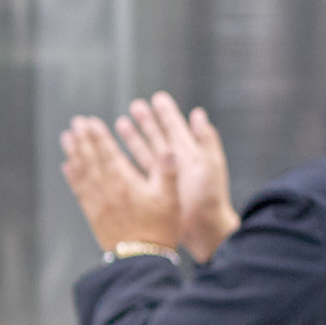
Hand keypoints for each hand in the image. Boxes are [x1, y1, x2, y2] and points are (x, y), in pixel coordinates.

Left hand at [60, 114, 178, 254]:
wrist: (141, 260)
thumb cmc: (160, 229)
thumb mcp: (171, 199)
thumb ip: (168, 172)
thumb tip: (170, 149)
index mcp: (126, 183)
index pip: (108, 154)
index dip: (99, 137)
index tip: (91, 122)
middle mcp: (107, 190)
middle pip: (91, 159)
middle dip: (83, 139)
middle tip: (76, 122)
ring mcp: (98, 203)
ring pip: (82, 173)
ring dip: (74, 153)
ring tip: (67, 137)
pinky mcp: (93, 215)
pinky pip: (79, 191)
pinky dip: (72, 177)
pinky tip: (67, 167)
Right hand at [116, 93, 238, 262]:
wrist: (204, 227)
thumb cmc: (210, 196)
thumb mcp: (210, 163)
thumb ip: (205, 138)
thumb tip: (199, 114)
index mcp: (188, 154)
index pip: (175, 127)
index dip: (166, 113)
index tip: (157, 98)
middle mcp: (175, 163)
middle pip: (157, 137)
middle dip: (146, 121)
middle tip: (135, 106)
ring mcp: (163, 177)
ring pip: (145, 152)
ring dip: (133, 138)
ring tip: (120, 124)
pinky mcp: (153, 190)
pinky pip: (136, 172)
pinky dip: (125, 162)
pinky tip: (115, 155)